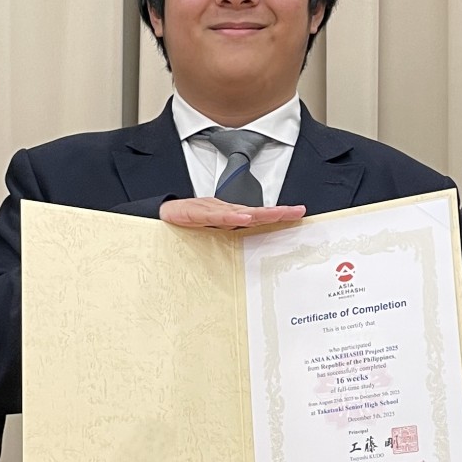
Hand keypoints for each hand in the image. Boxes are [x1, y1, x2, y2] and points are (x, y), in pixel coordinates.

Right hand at [159, 197, 305, 228]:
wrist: (164, 212)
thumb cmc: (187, 220)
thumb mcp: (214, 231)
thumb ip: (231, 236)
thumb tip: (250, 251)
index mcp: (231, 216)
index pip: (259, 216)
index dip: (279, 215)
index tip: (297, 215)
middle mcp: (226, 211)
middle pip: (257, 212)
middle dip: (278, 212)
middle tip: (297, 212)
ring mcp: (213, 210)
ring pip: (241, 211)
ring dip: (260, 212)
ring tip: (278, 213)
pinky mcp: (198, 212)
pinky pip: (216, 215)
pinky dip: (230, 216)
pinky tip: (242, 217)